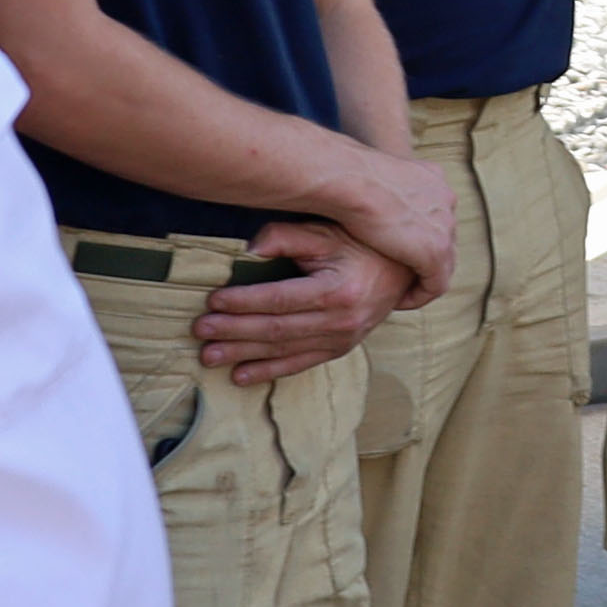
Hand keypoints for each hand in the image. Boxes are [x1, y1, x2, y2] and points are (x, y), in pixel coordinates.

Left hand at [196, 206, 429, 380]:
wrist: (407, 267)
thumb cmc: (361, 243)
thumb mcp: (327, 231)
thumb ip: (287, 236)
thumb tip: (248, 248)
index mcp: (336, 291)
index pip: (279, 300)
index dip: (243, 302)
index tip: (213, 301)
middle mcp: (341, 321)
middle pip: (276, 330)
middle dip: (233, 331)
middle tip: (200, 332)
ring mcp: (343, 339)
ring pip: (283, 351)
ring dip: (243, 355)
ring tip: (209, 357)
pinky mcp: (341, 349)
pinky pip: (300, 364)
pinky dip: (269, 371)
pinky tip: (241, 375)